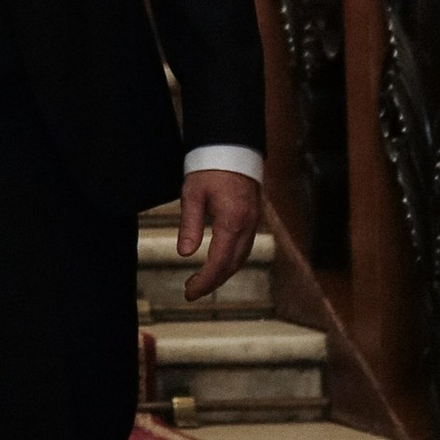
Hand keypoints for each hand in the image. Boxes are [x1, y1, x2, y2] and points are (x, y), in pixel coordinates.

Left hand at [176, 166, 261, 304]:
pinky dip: (231, 261)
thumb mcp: (192, 194)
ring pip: (241, 258)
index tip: (189, 292)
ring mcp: (254, 222)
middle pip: (232, 265)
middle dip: (212, 282)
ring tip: (202, 282)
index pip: (219, 262)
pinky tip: (218, 264)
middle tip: (191, 292)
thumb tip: (184, 254)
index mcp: (232, 220)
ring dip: (223, 274)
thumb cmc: (210, 167)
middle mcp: (248, 225)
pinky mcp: (253, 218)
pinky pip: (245, 247)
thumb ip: (189, 225)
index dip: (205, 281)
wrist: (232, 146)